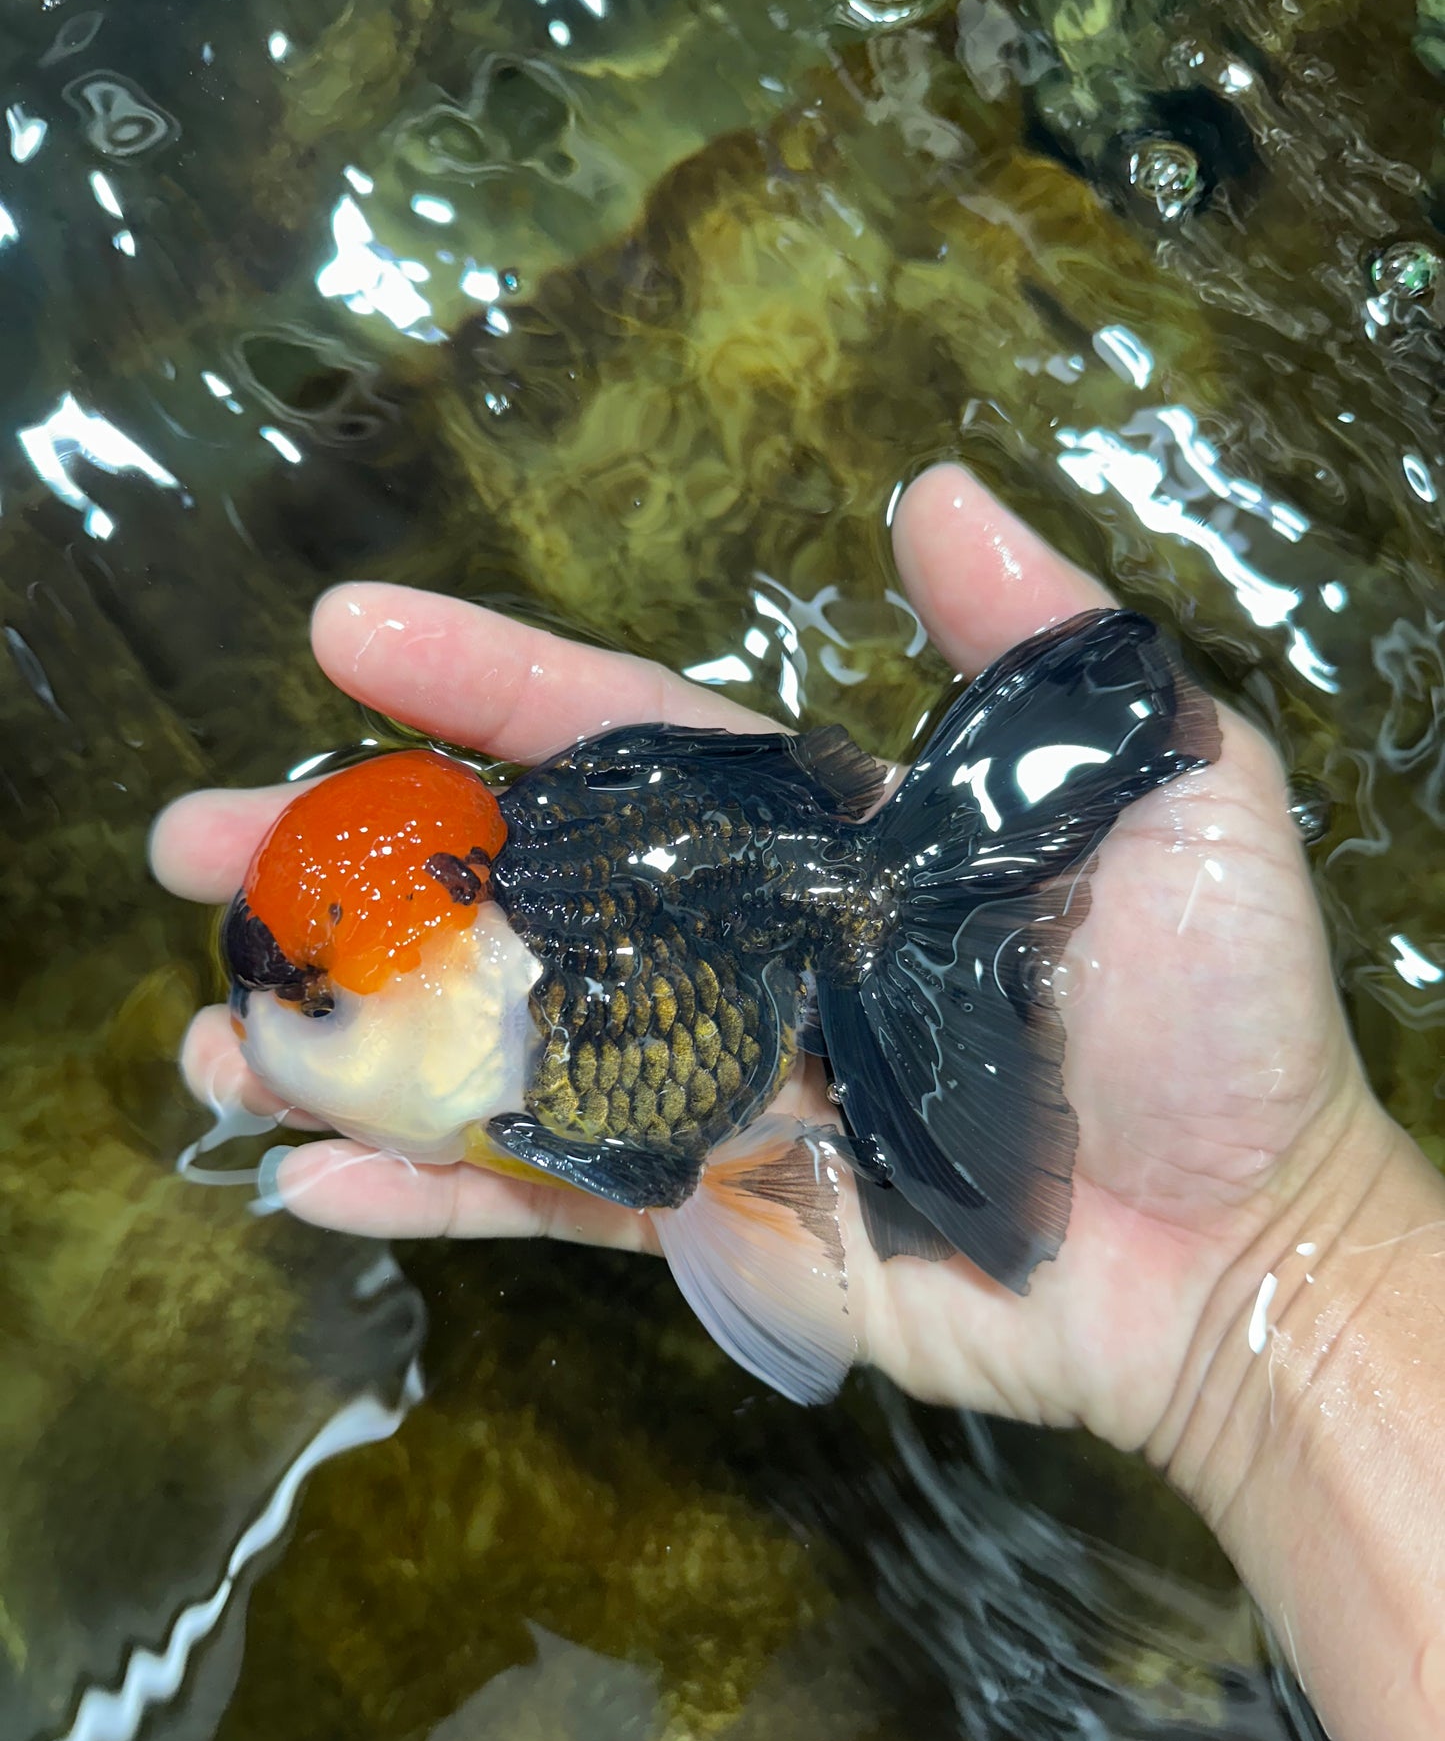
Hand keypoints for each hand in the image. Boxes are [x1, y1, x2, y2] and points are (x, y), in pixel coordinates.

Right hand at [150, 464, 1373, 1453]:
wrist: (1240, 1253)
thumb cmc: (1219, 1020)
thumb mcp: (1165, 789)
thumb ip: (1039, 647)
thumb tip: (928, 487)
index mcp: (821, 842)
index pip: (623, 738)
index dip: (482, 681)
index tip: (342, 633)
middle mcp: (743, 952)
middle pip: (511, 890)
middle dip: (350, 859)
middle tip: (192, 842)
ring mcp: (715, 1091)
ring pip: (498, 1049)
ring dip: (352, 1037)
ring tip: (217, 1027)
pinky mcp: (716, 1221)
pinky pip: (547, 1197)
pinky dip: (431, 1191)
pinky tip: (308, 1178)